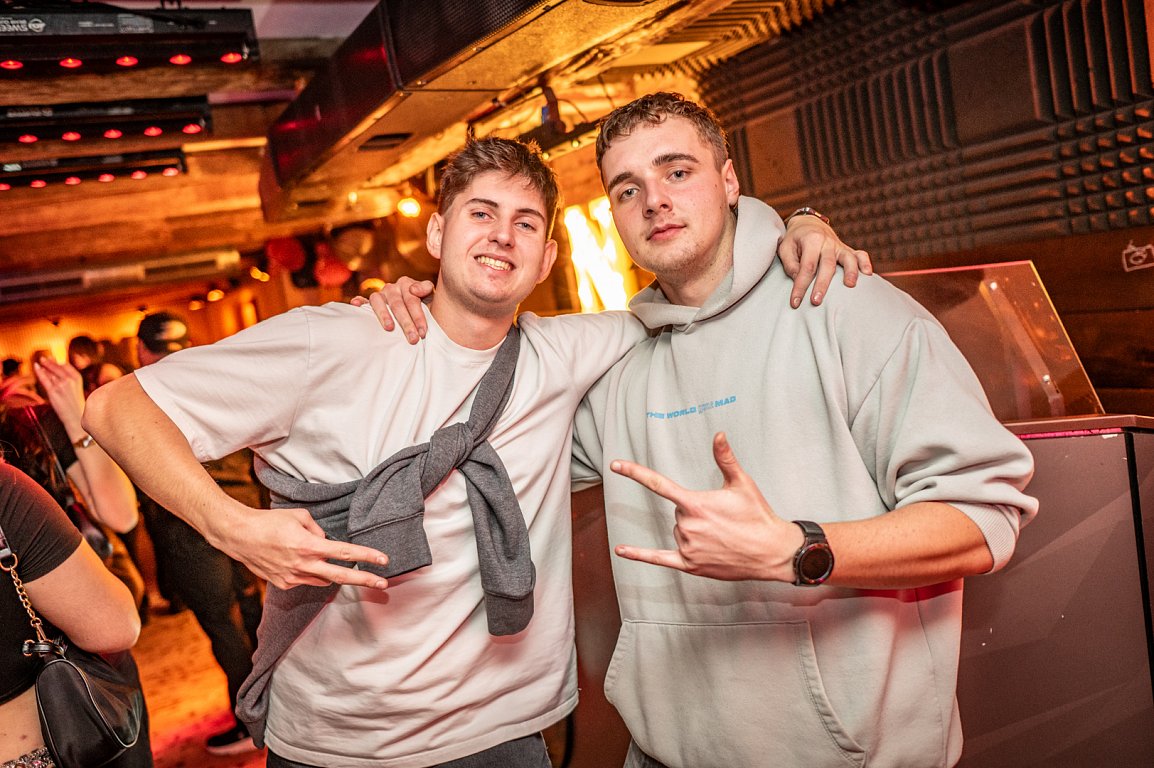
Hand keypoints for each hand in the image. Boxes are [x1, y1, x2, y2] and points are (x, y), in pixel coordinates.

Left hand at [33, 357, 85, 432]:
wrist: (76, 416)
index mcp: (77, 377)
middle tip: (43, 357)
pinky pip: (44, 378)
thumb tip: (56, 369)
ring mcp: (61, 385)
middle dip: (49, 361)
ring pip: (50, 372)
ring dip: (44, 367)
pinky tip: (36, 367)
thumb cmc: (75, 403)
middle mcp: (69, 379)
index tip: (52, 358)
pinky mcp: (53, 391)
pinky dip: (39, 372)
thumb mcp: (75, 388)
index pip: (65, 365)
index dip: (58, 361)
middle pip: (57, 367)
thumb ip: (67, 378)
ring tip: (40, 363)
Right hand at [218, 506, 390, 590]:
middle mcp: (303, 564)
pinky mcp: (283, 583)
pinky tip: (298, 561)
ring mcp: (293, 577)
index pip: (345, 553)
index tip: (384, 561)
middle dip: (365, 580)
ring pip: (323, 580)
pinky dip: (310, 572)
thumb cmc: (270, 521)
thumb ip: (319, 530)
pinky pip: (305, 580)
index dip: (367, 557)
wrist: (239, 535)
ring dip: (330, 572)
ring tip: (322, 560)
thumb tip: (326, 542)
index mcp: (309, 545)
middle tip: (383, 584)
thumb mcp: (300, 516)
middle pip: (341, 576)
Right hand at [351, 277, 433, 343]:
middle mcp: (391, 287)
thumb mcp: (429, 296)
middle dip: (406, 323)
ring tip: (389, 328)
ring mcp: (380, 294)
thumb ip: (426, 288)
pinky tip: (355, 304)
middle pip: (397, 304)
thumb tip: (413, 289)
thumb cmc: (424, 305)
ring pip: (378, 301)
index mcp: (406, 283)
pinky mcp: (369, 303)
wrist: (419, 310)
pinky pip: (363, 301)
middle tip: (412, 339)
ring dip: (384, 315)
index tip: (423, 332)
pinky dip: (359, 301)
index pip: (412, 300)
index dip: (418, 317)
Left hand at [610, 432, 802, 580]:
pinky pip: (659, 558)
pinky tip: (621, 551)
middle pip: (678, 512)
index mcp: (695, 503)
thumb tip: (718, 435)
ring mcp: (688, 547)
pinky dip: (640, 555)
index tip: (615, 465)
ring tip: (722, 535)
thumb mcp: (742, 483)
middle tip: (723, 518)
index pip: (658, 484)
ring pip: (678, 531)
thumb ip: (725, 459)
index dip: (635, 472)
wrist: (772, 552)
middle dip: (696, 512)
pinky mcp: (690, 564)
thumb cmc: (758, 516)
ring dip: (694, 531)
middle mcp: (687, 525)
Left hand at [779, 216, 871, 307]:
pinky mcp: (846, 249)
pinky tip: (868, 274)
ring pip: (847, 259)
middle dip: (822, 285)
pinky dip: (865, 263)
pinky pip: (859, 254)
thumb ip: (790, 264)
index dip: (800, 286)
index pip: (806, 267)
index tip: (795, 302)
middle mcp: (827, 243)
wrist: (808, 224)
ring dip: (850, 272)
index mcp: (811, 240)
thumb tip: (798, 279)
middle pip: (827, 266)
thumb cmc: (795, 240)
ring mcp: (839, 246)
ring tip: (850, 286)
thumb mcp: (785, 248)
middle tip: (816, 301)